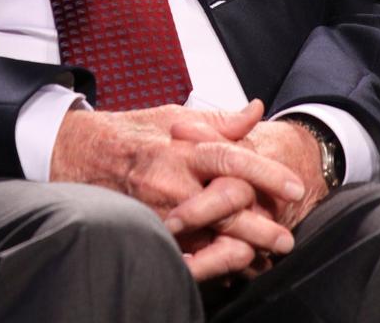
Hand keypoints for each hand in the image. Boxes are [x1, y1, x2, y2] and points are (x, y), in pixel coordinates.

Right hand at [50, 99, 304, 280]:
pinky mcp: (149, 232)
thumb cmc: (134, 132)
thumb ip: (219, 120)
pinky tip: (227, 268)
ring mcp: (160, 212)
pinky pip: (184, 256)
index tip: (295, 187)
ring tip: (264, 257)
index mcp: (182, 148)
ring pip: (208, 236)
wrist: (84, 154)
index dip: (265, 173)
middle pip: (226, 206)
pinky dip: (209, 264)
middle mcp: (172, 181)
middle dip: (261, 224)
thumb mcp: (175, 117)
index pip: (231, 158)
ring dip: (240, 249)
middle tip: (286, 237)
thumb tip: (256, 109)